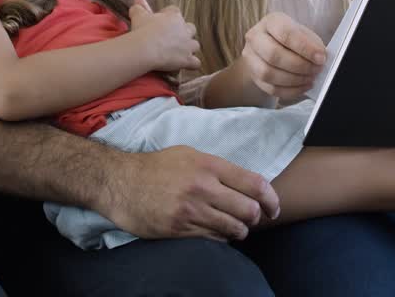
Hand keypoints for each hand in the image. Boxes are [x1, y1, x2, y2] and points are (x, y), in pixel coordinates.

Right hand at [101, 146, 280, 241]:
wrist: (120, 182)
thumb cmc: (156, 167)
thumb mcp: (189, 155)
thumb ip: (217, 168)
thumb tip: (246, 183)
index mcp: (208, 165)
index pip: (254, 183)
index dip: (271, 199)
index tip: (274, 208)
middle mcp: (202, 187)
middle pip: (248, 210)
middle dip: (255, 218)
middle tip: (253, 219)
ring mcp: (190, 210)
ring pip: (233, 229)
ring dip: (239, 231)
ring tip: (235, 228)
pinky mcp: (179, 229)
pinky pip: (213, 239)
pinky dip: (221, 238)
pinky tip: (217, 233)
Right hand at [129, 0, 200, 73]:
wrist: (146, 48)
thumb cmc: (142, 30)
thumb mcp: (138, 15)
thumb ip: (140, 7)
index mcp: (174, 16)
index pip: (175, 11)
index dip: (168, 16)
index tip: (159, 22)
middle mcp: (184, 29)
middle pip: (191, 28)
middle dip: (184, 33)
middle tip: (172, 38)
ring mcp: (188, 45)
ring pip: (195, 45)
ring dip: (190, 48)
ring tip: (180, 52)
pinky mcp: (187, 59)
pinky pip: (196, 62)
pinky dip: (192, 64)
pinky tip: (187, 65)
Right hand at [237, 12, 326, 100]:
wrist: (271, 48)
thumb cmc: (291, 39)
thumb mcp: (303, 33)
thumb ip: (312, 43)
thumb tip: (320, 56)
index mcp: (271, 22)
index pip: (285, 33)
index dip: (305, 47)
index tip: (320, 57)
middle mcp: (256, 37)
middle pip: (273, 54)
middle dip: (299, 65)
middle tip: (316, 69)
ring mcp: (250, 57)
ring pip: (268, 73)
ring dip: (294, 79)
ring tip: (310, 78)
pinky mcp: (253, 76)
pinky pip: (270, 88)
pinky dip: (290, 90)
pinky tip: (303, 86)